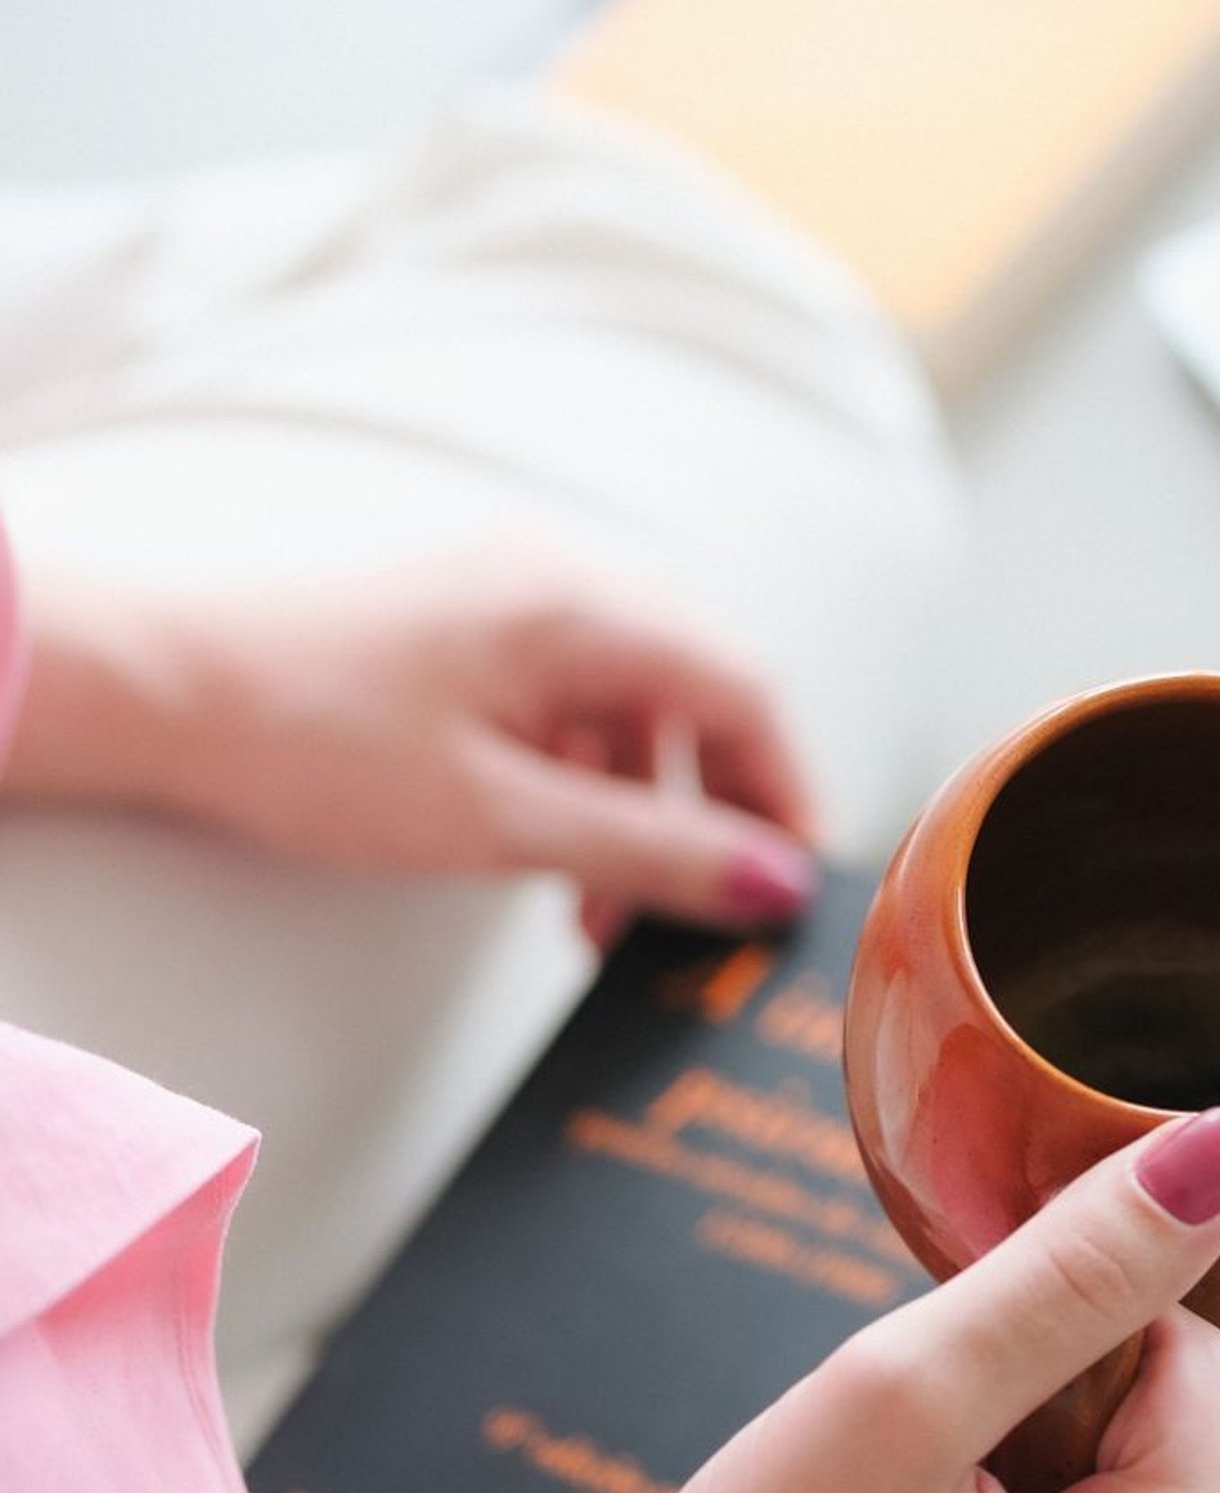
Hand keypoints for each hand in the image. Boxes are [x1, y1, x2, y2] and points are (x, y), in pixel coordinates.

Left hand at [6, 543, 817, 937]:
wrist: (157, 691)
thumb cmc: (307, 738)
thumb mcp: (498, 819)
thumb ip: (644, 851)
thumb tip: (766, 883)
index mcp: (584, 606)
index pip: (745, 690)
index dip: (783, 792)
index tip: (789, 886)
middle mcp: (559, 578)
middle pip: (693, 693)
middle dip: (701, 813)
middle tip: (692, 914)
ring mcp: (507, 592)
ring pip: (625, 703)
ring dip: (630, 808)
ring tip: (595, 911)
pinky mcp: (461, 622)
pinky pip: (562, 694)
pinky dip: (574, 777)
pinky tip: (540, 851)